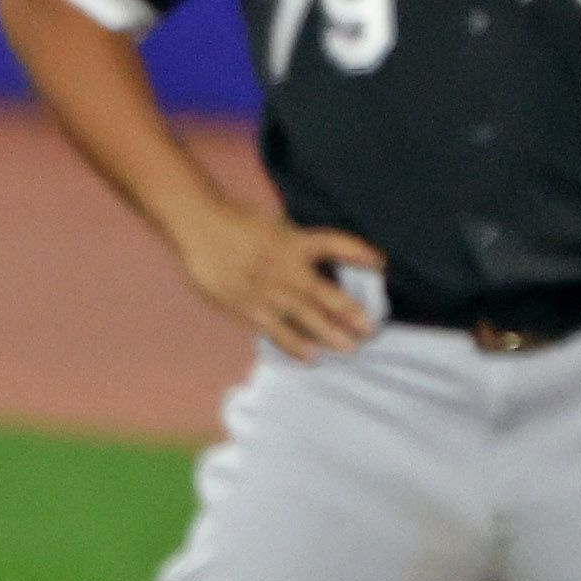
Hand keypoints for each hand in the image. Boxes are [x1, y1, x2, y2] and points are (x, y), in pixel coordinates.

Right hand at [169, 200, 383, 360]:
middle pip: (327, 293)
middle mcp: (287, 267)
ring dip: (330, 333)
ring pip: (306, 316)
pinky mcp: (249, 307)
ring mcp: (269, 289)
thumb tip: (315, 263)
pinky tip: (310, 356)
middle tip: (370, 329)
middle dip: (351, 312)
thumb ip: (293, 246)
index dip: (360, 254)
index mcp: (296, 242)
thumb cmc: (234, 223)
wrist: (200, 226)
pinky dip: (294, 344)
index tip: (380, 264)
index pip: (337, 245)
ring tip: (349, 348)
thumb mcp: (273, 227)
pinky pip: (277, 330)